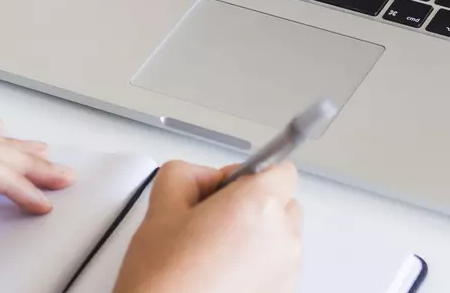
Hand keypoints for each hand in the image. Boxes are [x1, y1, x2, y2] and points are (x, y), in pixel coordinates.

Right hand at [113, 160, 301, 292]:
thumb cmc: (164, 280)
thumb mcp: (161, 207)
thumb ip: (188, 174)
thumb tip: (204, 177)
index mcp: (258, 205)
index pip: (282, 170)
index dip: (251, 174)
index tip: (231, 186)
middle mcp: (282, 237)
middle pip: (284, 203)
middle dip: (256, 205)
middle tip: (216, 219)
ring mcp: (287, 271)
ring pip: (281, 236)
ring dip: (258, 236)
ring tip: (216, 252)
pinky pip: (277, 265)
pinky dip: (258, 264)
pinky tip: (224, 273)